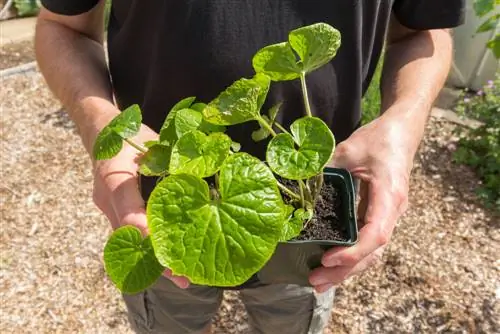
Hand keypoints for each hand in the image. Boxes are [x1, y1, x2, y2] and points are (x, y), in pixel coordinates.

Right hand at [91, 119, 189, 288]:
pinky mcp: (113, 212)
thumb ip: (171, 161)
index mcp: (114, 177)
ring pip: (129, 241)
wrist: (100, 133)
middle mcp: (107, 199)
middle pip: (130, 236)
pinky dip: (149, 248)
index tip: (167, 252)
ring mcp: (107, 208)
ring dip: (153, 260)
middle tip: (183, 277)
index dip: (148, 233)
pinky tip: (170, 260)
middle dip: (156, 259)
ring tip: (182, 278)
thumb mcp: (152, 142)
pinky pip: (130, 235)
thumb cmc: (130, 135)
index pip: (130, 212)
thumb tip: (206, 180)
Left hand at [309, 114, 413, 291]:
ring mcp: (388, 216)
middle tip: (315, 281)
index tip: (327, 259)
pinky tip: (333, 265)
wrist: (401, 133)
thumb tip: (294, 185)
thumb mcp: (349, 148)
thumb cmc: (379, 139)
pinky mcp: (380, 216)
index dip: (353, 251)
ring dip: (347, 269)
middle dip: (345, 270)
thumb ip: (324, 167)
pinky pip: (368, 243)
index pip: (376, 233)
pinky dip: (351, 257)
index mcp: (390, 195)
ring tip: (320, 282)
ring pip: (372, 253)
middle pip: (373, 252)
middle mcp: (393, 212)